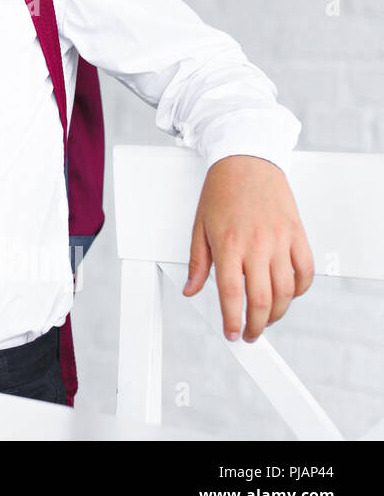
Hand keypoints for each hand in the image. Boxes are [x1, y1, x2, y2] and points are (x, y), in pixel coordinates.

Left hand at [182, 154, 313, 341]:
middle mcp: (255, 245)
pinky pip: (305, 271)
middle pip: (261, 299)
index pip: (231, 294)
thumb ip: (197, 263)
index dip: (233, 321)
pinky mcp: (297, 234)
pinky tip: (288, 294)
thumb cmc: (221, 192)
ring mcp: (279, 240)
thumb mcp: (199, 227)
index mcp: (227, 245)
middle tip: (251, 334)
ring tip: (266, 318)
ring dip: (277, 312)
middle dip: (256, 324)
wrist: (246, 161)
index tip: (232, 334)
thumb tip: (190, 291)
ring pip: (286, 291)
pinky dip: (300, 289)